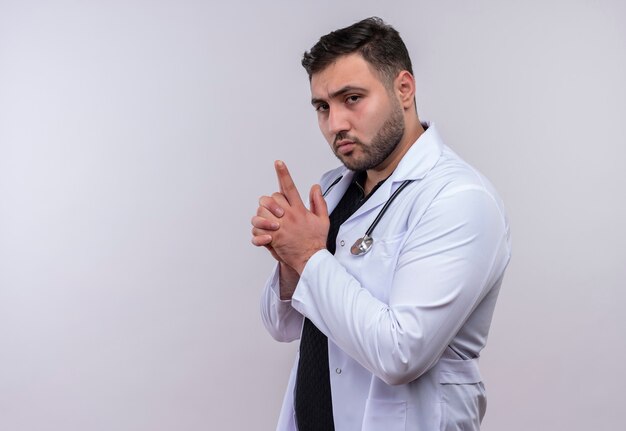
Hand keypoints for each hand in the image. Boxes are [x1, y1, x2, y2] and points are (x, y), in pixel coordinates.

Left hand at [251, 160, 328, 274]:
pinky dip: (258, 233)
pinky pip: (258, 230)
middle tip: (273, 211)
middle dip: (270, 202)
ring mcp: (280, 226)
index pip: (290, 187)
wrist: (311, 260)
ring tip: (268, 223)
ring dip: (262, 216)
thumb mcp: (323, 219)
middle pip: (271, 198)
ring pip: (261, 212)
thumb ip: (319, 202)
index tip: (278, 162)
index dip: (284, 173)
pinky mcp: (273, 238)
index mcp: (299, 209)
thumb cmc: (316, 241)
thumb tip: (315, 187)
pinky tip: (265, 236)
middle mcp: (288, 216)